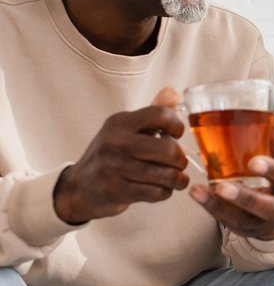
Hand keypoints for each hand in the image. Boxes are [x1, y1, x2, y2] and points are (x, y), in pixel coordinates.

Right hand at [53, 88, 189, 223]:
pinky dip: (166, 193)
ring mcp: (114, 167)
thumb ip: (153, 112)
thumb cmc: (111, 155)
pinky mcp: (116, 191)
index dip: (177, 126)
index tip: (176, 135)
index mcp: (120, 122)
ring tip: (176, 179)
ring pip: (166, 175)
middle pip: (168, 149)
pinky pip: (156, 193)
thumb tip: (174, 92)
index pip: (161, 114)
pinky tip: (161, 189)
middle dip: (181, 159)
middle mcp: (115, 142)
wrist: (80, 187)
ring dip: (177, 179)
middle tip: (178, 163)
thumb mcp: (126, 129)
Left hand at [188, 128, 273, 239]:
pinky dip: (211, 208)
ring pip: (240, 217)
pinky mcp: (242, 228)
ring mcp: (259, 221)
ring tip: (198, 191)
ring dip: (218, 205)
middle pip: (264, 206)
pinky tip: (198, 195)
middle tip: (223, 187)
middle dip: (244, 198)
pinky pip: (226, 221)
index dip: (269, 170)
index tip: (253, 162)